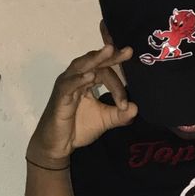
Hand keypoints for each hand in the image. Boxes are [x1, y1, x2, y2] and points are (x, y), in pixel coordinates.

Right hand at [27, 28, 136, 165]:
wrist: (58, 144)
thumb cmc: (78, 128)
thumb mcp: (104, 120)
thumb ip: (120, 115)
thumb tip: (136, 108)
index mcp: (87, 80)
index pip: (105, 71)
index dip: (119, 82)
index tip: (128, 98)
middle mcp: (76, 78)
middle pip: (94, 62)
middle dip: (110, 56)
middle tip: (128, 51)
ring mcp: (67, 85)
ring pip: (81, 67)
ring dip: (95, 59)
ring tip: (109, 51)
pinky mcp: (60, 97)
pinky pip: (69, 85)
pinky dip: (79, 79)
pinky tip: (90, 76)